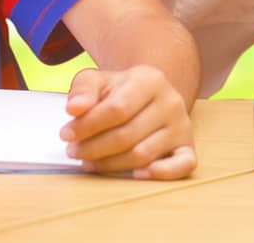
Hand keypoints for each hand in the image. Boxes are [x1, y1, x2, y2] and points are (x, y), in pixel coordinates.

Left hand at [60, 65, 195, 179]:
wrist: (151, 96)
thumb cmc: (121, 91)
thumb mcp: (99, 80)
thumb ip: (83, 90)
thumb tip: (74, 109)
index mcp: (150, 79)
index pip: (116, 109)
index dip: (88, 126)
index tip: (66, 134)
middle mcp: (171, 101)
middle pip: (127, 135)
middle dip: (94, 147)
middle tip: (73, 151)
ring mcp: (182, 126)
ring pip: (142, 154)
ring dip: (110, 164)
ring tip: (89, 161)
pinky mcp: (187, 147)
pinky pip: (182, 165)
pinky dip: (161, 174)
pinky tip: (136, 175)